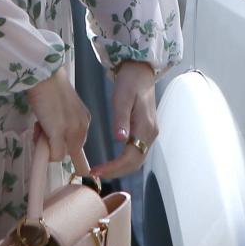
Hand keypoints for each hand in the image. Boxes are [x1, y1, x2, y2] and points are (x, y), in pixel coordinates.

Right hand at [26, 69, 90, 161]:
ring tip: (39, 127)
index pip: (78, 143)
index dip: (63, 143)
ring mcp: (71, 131)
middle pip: (72, 152)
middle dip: (56, 146)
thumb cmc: (48, 86)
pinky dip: (45, 152)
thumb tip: (52, 136)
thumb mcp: (62, 106)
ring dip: (49, 147)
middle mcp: (82, 127)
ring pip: (63, 154)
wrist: (44, 75)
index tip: (52, 137)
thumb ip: (63, 121)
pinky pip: (55, 155)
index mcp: (84, 119)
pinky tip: (37, 135)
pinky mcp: (58, 133)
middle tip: (42, 129)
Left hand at [90, 60, 157, 178]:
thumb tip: (120, 139)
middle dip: (115, 172)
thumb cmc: (130, 82)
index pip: (130, 157)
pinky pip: (135, 152)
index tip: (96, 171)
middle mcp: (150, 135)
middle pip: (135, 163)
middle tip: (94, 174)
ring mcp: (149, 134)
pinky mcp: (145, 132)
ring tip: (100, 170)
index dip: (113, 167)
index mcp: (146, 128)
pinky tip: (110, 160)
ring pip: (136, 160)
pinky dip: (123, 161)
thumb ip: (121, 119)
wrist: (140, 71)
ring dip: (119, 168)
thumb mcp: (123, 98)